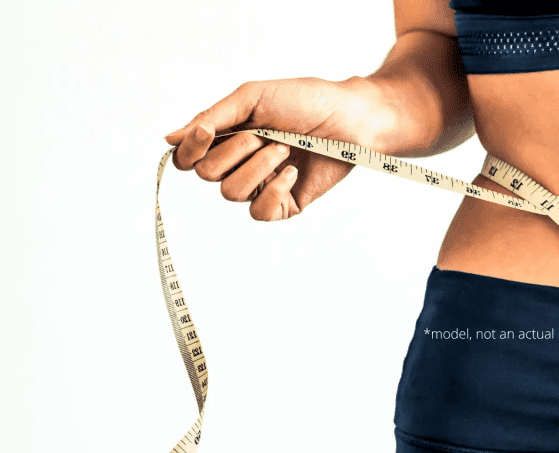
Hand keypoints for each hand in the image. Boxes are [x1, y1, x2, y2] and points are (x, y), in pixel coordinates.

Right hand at [163, 76, 401, 220]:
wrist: (351, 118)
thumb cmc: (307, 101)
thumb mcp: (252, 98)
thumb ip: (212, 118)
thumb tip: (169, 139)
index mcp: (227, 137)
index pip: (187, 158)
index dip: (188, 150)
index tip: (207, 133)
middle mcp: (240, 163)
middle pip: (206, 174)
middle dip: (234, 150)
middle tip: (267, 134)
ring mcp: (262, 185)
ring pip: (231, 193)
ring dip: (257, 167)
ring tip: (286, 149)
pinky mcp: (284, 204)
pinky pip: (259, 212)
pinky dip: (273, 190)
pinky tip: (292, 173)